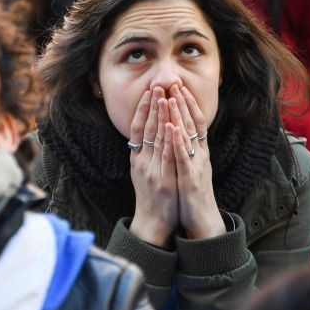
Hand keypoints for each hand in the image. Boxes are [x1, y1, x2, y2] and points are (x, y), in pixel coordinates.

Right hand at [128, 87, 178, 246]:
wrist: (152, 223)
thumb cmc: (151, 197)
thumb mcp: (143, 172)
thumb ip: (144, 154)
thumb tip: (146, 135)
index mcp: (137, 159)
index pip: (137, 128)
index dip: (142, 109)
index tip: (148, 92)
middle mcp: (142, 162)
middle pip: (146, 129)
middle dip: (152, 106)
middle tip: (157, 86)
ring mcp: (152, 170)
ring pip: (156, 139)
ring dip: (161, 116)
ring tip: (165, 98)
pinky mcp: (163, 180)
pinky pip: (167, 156)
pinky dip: (169, 140)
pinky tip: (172, 126)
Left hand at [169, 85, 224, 238]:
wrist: (202, 220)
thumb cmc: (192, 193)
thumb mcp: (190, 166)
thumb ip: (187, 149)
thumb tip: (180, 131)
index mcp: (198, 151)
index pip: (194, 122)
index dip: (187, 103)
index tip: (179, 86)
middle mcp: (199, 155)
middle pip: (191, 124)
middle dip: (182, 102)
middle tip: (174, 82)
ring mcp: (196, 166)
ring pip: (188, 137)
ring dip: (179, 116)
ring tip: (171, 97)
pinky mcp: (191, 179)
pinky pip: (183, 158)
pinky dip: (178, 142)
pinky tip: (172, 129)